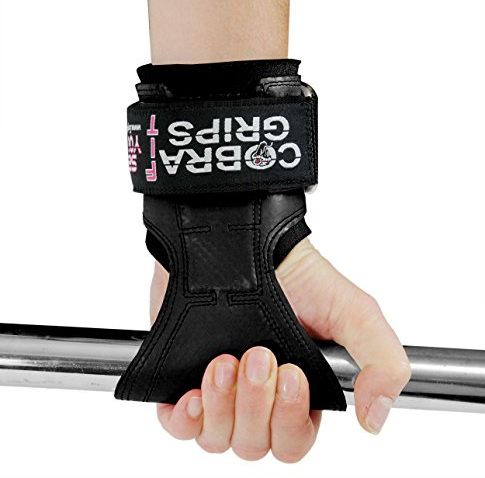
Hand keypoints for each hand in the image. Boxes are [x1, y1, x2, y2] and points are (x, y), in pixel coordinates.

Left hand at [150, 238, 410, 461]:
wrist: (241, 239)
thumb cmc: (296, 274)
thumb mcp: (353, 311)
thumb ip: (381, 362)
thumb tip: (376, 418)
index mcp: (297, 389)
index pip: (295, 439)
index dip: (292, 419)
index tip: (293, 375)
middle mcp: (257, 394)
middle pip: (256, 443)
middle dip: (257, 405)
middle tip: (258, 356)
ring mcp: (219, 388)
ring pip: (219, 438)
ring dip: (223, 405)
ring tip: (225, 360)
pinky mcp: (182, 377)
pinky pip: (179, 426)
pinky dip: (186, 419)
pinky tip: (195, 392)